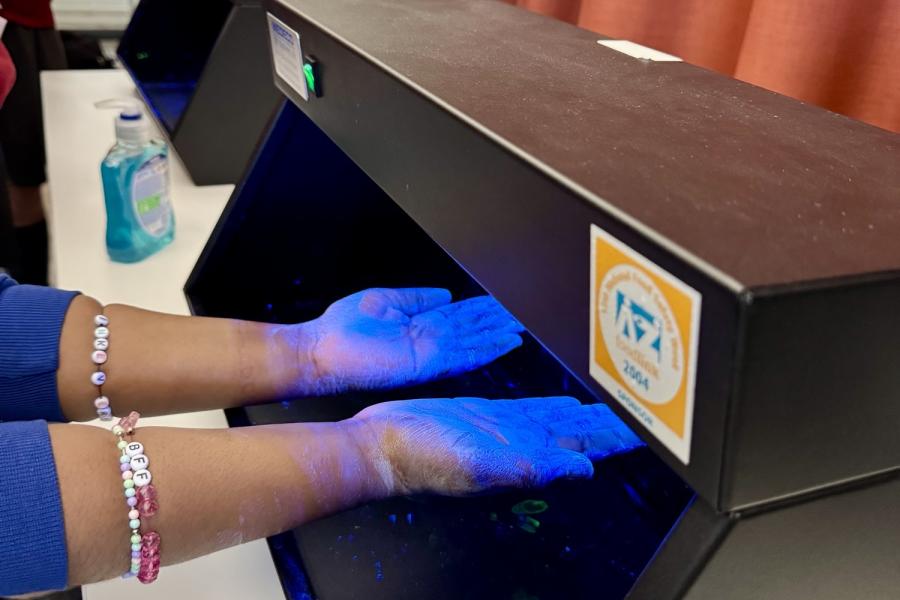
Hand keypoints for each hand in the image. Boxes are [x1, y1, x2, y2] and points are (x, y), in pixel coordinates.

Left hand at [298, 288, 523, 393]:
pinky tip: (506, 342)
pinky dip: (487, 349)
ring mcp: (431, 352)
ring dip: (498, 335)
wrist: (323, 350)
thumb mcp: (385, 301)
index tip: (502, 304)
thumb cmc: (343, 329)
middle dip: (497, 322)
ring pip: (474, 342)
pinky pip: (465, 355)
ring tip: (522, 328)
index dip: (482, 310)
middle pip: (472, 329)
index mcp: (419, 324)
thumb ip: (416, 298)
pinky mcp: (428, 363)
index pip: (459, 316)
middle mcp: (429, 339)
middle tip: (524, 316)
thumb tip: (444, 293)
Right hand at [351, 397, 643, 496]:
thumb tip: (584, 471)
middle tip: (643, 410)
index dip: (616, 439)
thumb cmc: (422, 458)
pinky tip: (567, 402)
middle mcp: (521, 444)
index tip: (646, 431)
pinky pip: (532, 408)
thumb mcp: (480, 465)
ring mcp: (505, 430)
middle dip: (612, 424)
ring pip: (561, 421)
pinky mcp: (486, 415)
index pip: (585, 450)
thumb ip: (533, 467)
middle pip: (580, 433)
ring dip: (590, 415)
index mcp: (526, 457)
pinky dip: (555, 405)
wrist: (383, 445)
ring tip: (616, 406)